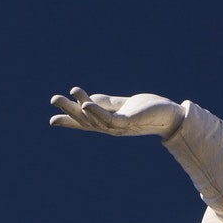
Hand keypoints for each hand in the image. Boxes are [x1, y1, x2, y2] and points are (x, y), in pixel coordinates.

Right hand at [49, 89, 183, 138]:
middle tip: (52, 100)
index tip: (51, 121)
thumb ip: (106, 103)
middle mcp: (111, 128)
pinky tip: (86, 103)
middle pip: (86, 121)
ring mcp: (119, 126)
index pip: (85, 122)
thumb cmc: (148, 110)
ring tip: (66, 95)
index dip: (69, 121)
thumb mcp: (122, 105)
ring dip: (79, 107)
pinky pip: (109, 119)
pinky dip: (97, 111)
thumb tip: (87, 99)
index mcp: (108, 123)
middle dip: (68, 111)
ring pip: (94, 119)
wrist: (170, 115)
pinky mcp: (129, 122)